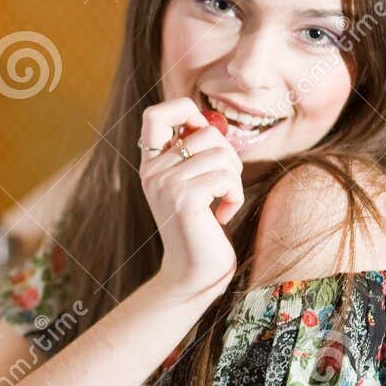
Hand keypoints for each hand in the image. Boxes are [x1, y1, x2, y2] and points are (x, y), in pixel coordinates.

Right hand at [138, 97, 244, 298]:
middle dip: (228, 154)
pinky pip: (225, 176)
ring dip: (233, 178)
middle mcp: (152, 171)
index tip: (202, 136)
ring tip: (223, 202)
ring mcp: (165, 184)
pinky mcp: (184, 198)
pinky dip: (234, 195)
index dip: (185, 111)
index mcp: (151, 164)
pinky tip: (223, 216)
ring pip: (220, 153)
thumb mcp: (193, 184)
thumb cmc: (202, 228)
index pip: (156, 113)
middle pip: (205, 131)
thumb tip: (213, 121)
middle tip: (223, 185)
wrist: (193, 274)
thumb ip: (195, 153)